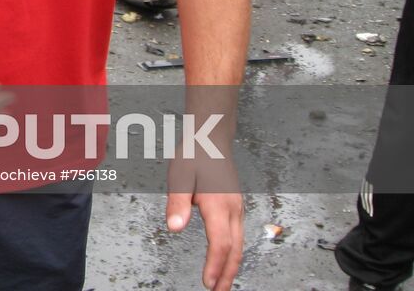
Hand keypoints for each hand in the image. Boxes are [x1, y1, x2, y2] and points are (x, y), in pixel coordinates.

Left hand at [166, 152, 242, 290]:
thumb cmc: (194, 154)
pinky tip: (226, 259)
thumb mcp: (179, 176)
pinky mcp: (235, 206)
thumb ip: (177, 203)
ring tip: (222, 283)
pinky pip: (238, 236)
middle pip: (234, 250)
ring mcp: (237, 208)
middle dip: (227, 274)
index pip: (220, 243)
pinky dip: (234, 253)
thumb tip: (174, 228)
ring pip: (239, 244)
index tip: (208, 283)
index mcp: (218, 204)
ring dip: (231, 266)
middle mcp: (233, 209)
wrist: (211, 137)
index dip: (214, 266)